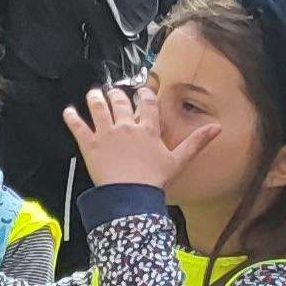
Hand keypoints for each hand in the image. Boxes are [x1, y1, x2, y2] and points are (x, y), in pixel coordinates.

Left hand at [66, 81, 222, 191]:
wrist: (130, 194)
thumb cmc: (153, 180)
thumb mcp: (178, 160)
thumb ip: (196, 142)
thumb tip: (217, 128)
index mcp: (147, 128)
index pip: (146, 102)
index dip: (143, 94)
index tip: (141, 91)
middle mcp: (126, 126)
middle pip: (119, 100)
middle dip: (116, 94)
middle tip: (114, 93)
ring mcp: (106, 133)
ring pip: (97, 107)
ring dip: (94, 98)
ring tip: (93, 94)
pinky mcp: (89, 144)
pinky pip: (77, 126)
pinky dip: (71, 117)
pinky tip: (68, 111)